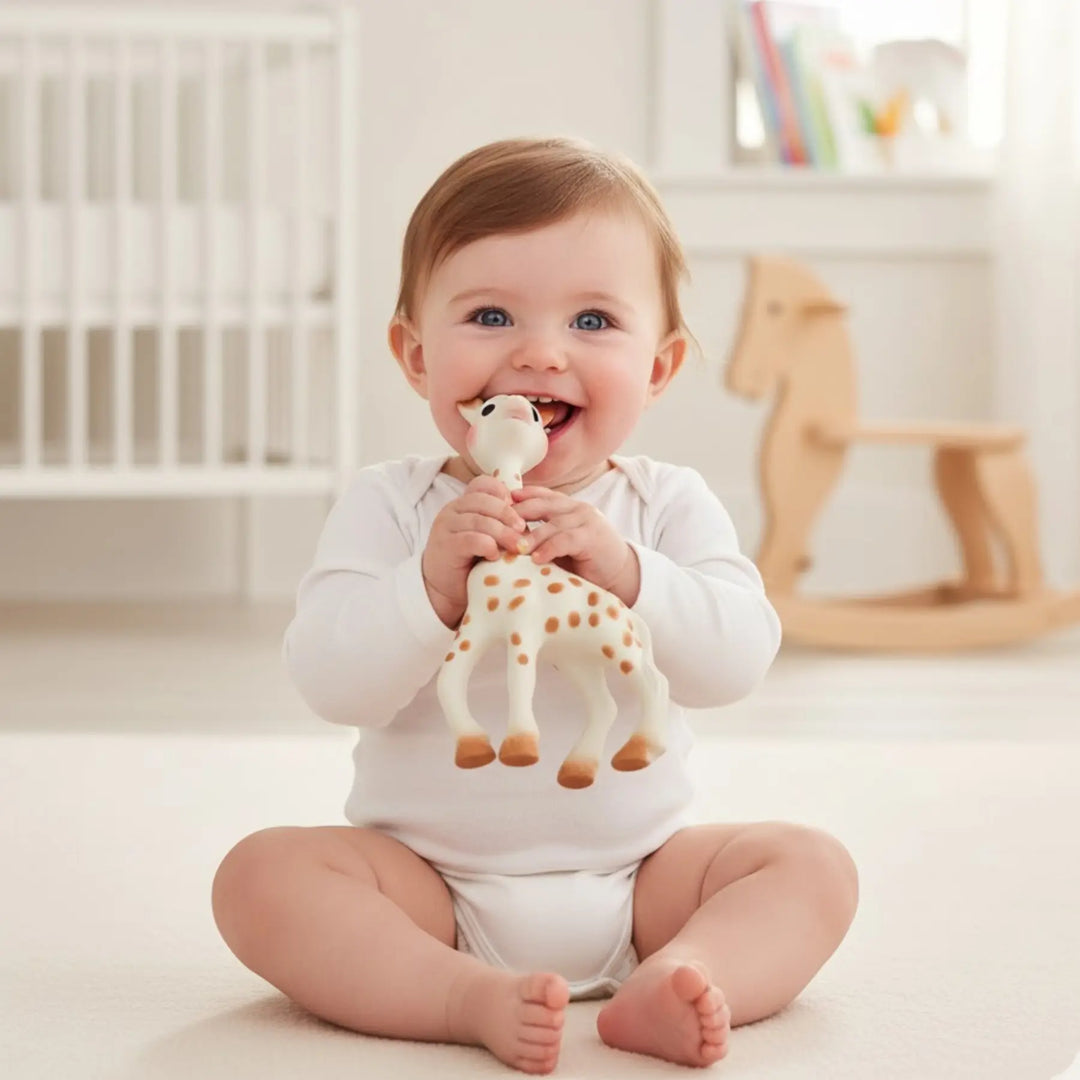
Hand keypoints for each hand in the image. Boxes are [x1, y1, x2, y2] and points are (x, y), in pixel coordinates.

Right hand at [422, 476, 528, 627]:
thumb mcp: (488, 537)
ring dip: (503, 533)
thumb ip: (500, 525)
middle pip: (484, 501)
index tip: (517, 511)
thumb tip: (528, 524)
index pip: (483, 484)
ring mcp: (446, 527)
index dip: (502, 493)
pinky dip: (487, 546)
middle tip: (524, 530)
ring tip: (518, 547)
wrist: (446, 590)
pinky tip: (495, 556)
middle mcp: (452, 510)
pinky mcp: (446, 546)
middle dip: (508, 515)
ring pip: (479, 520)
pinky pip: (471, 539)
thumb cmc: (472, 563)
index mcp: (464, 504)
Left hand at [511, 486, 640, 603]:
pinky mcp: (593, 537)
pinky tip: (537, 559)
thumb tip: (506, 539)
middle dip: (519, 513)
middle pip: (543, 505)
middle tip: (498, 524)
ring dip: (532, 536)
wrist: (620, 575)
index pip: (541, 496)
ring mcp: (587, 521)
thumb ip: (541, 537)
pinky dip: (550, 548)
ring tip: (515, 548)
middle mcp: (578, 509)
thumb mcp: (560, 545)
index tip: (498, 504)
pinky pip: (566, 540)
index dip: (520, 497)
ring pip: (553, 524)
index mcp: (568, 507)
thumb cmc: (585, 562)